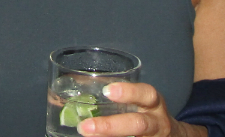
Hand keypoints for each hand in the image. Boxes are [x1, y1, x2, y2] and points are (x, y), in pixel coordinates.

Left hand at [77, 82, 205, 136]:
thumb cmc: (145, 113)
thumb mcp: (139, 101)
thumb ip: (114, 98)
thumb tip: (67, 91)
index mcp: (153, 104)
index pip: (146, 94)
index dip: (128, 92)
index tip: (107, 91)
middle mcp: (157, 123)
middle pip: (139, 125)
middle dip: (110, 127)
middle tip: (84, 127)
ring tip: (85, 136)